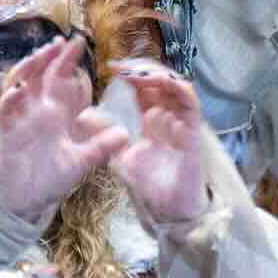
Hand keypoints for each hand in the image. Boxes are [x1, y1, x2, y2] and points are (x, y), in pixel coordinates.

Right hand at [0, 34, 127, 216]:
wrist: (26, 200)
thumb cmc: (50, 179)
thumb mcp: (80, 163)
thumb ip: (99, 148)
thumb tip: (125, 134)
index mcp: (55, 115)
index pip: (61, 80)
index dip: (67, 61)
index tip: (78, 42)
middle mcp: (37, 112)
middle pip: (40, 76)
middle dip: (48, 57)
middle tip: (60, 41)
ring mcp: (20, 120)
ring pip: (20, 86)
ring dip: (28, 70)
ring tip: (40, 56)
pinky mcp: (7, 133)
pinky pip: (6, 112)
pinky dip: (10, 100)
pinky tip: (18, 92)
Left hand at [112, 64, 208, 224]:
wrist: (169, 210)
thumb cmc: (150, 186)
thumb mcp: (121, 158)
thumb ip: (106, 138)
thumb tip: (85, 117)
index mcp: (152, 121)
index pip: (143, 89)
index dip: (130, 74)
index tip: (110, 67)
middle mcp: (168, 117)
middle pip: (159, 81)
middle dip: (140, 68)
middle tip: (120, 66)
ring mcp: (181, 122)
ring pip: (175, 84)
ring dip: (156, 74)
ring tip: (135, 73)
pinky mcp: (192, 130)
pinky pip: (189, 102)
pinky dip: (176, 87)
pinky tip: (159, 82)